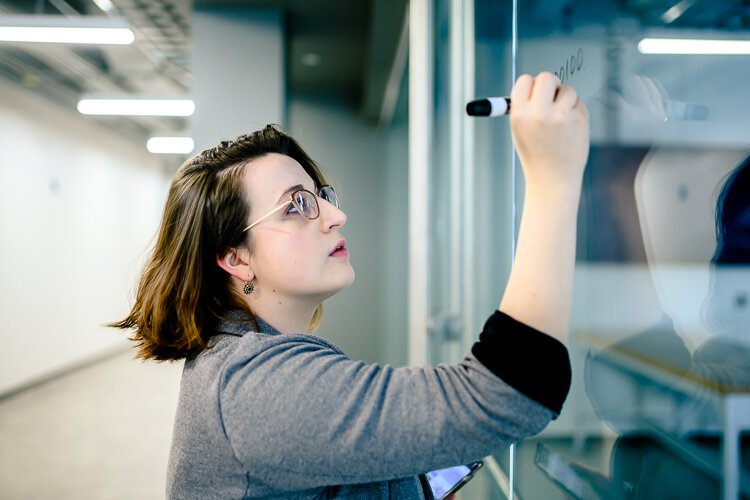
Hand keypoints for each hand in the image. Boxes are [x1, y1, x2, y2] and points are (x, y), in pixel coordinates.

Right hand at [509, 72, 589, 191]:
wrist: (553, 178)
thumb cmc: (536, 155)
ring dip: (565, 99)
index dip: (531, 85)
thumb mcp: (519, 130)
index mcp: (519, 115)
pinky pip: (579, 102)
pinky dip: (576, 110)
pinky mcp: (579, 119)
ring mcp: (561, 115)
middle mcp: (539, 113)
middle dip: (551, 84)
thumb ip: (525, 106)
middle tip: (552, 95)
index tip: (535, 91)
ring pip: (566, 89)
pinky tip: (570, 128)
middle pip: (546, 77)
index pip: (525, 80)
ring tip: (560, 120)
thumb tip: (534, 83)